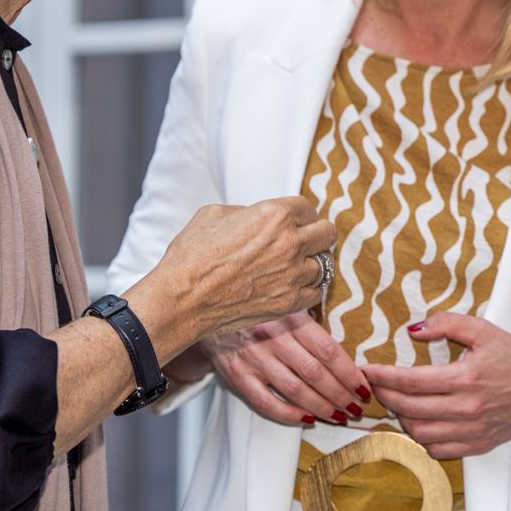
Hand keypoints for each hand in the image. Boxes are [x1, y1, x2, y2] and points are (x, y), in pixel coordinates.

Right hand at [128, 197, 336, 357]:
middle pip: (327, 233)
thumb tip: (259, 218)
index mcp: (274, 215)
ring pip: (325, 264)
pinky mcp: (290, 302)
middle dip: (316, 234)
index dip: (299, 215)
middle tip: (303, 241)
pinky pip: (316, 292)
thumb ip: (248, 211)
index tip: (293, 222)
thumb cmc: (192, 254)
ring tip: (293, 266)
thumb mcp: (215, 213)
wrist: (183, 298)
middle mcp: (290, 243)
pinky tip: (291, 286)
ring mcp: (293, 275)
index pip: (308, 207)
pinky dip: (308, 288)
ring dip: (311, 263)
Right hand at [203, 312, 370, 426]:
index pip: (328, 351)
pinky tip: (307, 419)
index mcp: (290, 317)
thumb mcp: (285, 306)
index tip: (364, 387)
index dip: (349, 373)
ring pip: (296, 391)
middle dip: (341, 395)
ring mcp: (253, 358)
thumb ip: (310, 328)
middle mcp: (272, 337)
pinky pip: (267, 403)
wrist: (209, 311)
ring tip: (339, 416)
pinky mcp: (237, 376)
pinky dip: (289, 415)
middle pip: (316, 374)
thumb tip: (345, 360)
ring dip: (322, 407)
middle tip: (356, 407)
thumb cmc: (257, 311)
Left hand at [363, 312, 510, 458]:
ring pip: (419, 433)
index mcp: (467, 378)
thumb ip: (447, 323)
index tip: (366, 370)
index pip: (411, 381)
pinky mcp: (478, 445)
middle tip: (376, 384)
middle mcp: (467, 409)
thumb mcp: (483, 329)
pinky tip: (418, 421)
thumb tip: (413, 330)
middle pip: (409, 408)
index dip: (382, 376)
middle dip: (385, 396)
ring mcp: (472, 431)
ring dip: (401, 417)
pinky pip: (437, 449)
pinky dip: (421, 437)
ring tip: (397, 402)